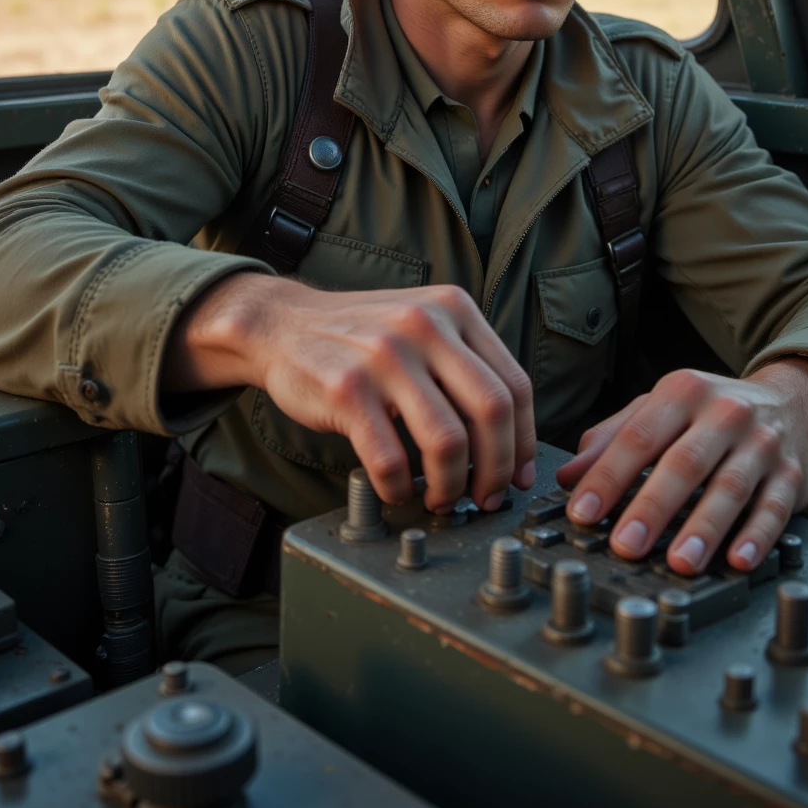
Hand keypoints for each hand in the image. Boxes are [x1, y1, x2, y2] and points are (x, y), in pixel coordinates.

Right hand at [164, 273, 535, 512]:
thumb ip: (464, 364)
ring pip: (448, 441)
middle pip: (492, 413)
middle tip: (486, 497)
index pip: (514, 384)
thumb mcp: (422, 324)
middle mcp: (425, 326)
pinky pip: (391, 459)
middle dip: (497, 469)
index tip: (520, 475)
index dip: (525, 441)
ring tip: (441, 499)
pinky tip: (395, 490)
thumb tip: (511, 441)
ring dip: (451, 485)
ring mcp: (385, 357)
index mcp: (454, 309)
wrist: (282, 324)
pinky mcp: (347, 390)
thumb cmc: (359, 337)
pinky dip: (399, 488)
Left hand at [555, 359, 807, 574]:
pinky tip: (737, 561)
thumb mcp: (660, 409)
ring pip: (731, 488)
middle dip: (653, 507)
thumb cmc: (712, 413)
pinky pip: (774, 509)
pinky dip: (756, 537)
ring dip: (703, 529)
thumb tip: (566, 477)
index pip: (638, 437)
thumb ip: (612, 439)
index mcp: (683, 392)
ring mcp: (762, 444)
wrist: (795, 405)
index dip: (608, 477)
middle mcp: (725, 413)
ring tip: (678, 563)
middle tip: (626, 545)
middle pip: (685, 463)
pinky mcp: (792, 476)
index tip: (582, 514)